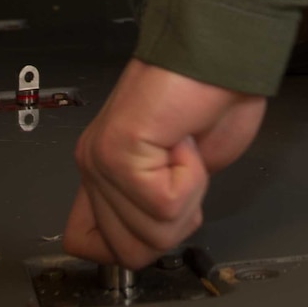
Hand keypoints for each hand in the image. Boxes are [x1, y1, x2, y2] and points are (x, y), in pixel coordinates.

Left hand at [64, 59, 266, 267]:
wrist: (224, 52)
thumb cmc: (213, 98)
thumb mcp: (186, 173)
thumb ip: (155, 205)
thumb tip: (151, 237)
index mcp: (104, 171)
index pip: (83, 242)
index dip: (135, 242)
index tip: (166, 206)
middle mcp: (93, 166)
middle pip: (129, 254)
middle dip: (175, 222)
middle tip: (184, 170)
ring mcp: (101, 160)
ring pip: (151, 235)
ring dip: (188, 196)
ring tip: (184, 149)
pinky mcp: (119, 151)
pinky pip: (164, 204)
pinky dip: (192, 177)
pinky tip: (185, 138)